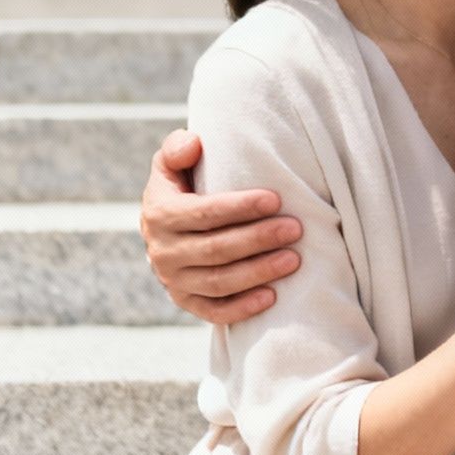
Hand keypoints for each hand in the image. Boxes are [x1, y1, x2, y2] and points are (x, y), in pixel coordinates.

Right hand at [141, 129, 302, 323]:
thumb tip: (194, 144)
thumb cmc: (181, 186)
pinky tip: (272, 297)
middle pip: (215, 249)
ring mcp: (173, 280)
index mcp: (159, 214)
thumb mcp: (172, 163)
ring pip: (218, 282)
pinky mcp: (186, 301)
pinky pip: (214, 311)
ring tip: (294, 259)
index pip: (204, 213)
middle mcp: (162, 252)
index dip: (240, 207)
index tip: (275, 199)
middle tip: (295, 228)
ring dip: (258, 272)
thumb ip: (178, 149)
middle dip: (258, 239)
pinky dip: (242, 308)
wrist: (165, 228)